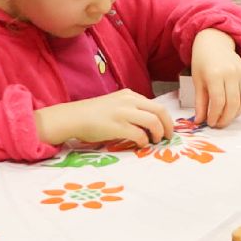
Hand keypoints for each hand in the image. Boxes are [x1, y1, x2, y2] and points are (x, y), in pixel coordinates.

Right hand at [34, 88, 172, 146]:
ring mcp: (123, 113)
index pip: (156, 105)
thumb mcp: (115, 104)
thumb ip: (131, 109)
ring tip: (156, 141)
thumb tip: (148, 124)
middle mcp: (129, 101)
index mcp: (130, 95)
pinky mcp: (117, 126)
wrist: (73, 117)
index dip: (165, 118)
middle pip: (160, 111)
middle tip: (168, 137)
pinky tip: (141, 145)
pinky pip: (139, 134)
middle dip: (168, 125)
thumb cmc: (92, 114)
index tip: (166, 128)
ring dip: (158, 133)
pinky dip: (144, 141)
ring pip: (153, 121)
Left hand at [190, 27, 240, 126]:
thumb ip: (200, 102)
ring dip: (235, 114)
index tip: (210, 123)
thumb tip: (199, 121)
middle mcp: (230, 73)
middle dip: (225, 118)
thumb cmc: (202, 62)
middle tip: (218, 124)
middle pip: (232, 103)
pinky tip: (235, 109)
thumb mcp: (197, 81)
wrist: (215, 42)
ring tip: (226, 118)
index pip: (218, 101)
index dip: (215, 116)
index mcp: (214, 74)